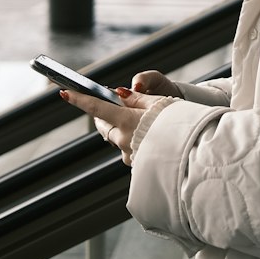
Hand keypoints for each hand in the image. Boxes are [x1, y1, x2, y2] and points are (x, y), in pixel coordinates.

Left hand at [57, 69, 179, 164]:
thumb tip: (119, 94)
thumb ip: (136, 99)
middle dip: (102, 115)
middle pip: (104, 125)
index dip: (79, 100)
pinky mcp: (137, 165)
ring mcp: (129, 155)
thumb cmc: (180, 123)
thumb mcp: (159, 103)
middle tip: (109, 105)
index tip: (64, 93)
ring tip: (139, 121)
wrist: (195, 152)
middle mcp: (124, 140)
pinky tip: (147, 136)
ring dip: (121, 128)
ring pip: (117, 138)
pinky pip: (128, 149)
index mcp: (128, 121)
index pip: (97, 108)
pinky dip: (132, 140)